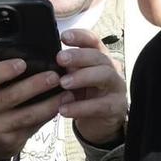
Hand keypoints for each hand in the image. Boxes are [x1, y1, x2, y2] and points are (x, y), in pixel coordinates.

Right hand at [0, 57, 69, 160]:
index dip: (4, 71)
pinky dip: (48, 116)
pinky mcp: (10, 141)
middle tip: (55, 76)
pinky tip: (60, 107)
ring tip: (67, 94)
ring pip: (28, 115)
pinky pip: (33, 127)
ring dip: (50, 104)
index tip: (22, 63)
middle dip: (36, 85)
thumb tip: (33, 60)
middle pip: (12, 96)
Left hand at [58, 27, 127, 146]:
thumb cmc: (84, 96)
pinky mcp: (116, 107)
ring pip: (104, 75)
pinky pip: (100, 105)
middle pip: (99, 56)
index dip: (80, 36)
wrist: (97, 123)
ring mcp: (116, 87)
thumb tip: (43, 58)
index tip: (63, 36)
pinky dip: (81, 107)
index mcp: (99, 58)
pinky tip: (64, 109)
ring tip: (63, 83)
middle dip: (79, 56)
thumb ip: (65, 68)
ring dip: (82, 77)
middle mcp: (111, 69)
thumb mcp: (73, 79)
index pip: (93, 41)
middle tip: (60, 59)